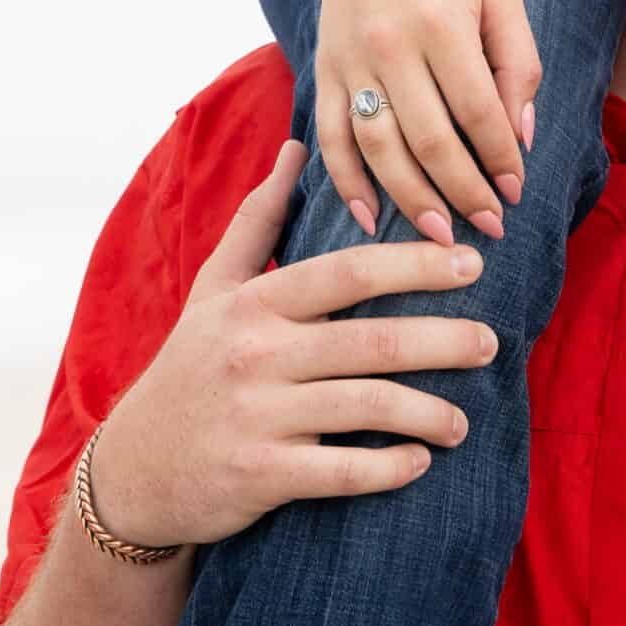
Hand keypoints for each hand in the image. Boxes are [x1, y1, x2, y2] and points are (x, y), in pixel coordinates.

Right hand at [87, 144, 499, 544]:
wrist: (132, 473)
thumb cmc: (187, 371)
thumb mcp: (212, 290)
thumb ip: (257, 221)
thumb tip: (293, 149)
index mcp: (255, 303)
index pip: (349, 272)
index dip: (416, 263)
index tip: (472, 263)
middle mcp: (257, 353)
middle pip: (374, 339)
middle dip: (445, 340)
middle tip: (492, 344)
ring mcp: (258, 416)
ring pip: (367, 405)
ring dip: (429, 413)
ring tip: (463, 421)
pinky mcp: (259, 475)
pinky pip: (341, 471)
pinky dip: (388, 468)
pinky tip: (419, 463)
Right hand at [308, 0, 542, 242]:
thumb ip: (518, 62)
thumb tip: (519, 136)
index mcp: (442, 24)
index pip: (477, 110)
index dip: (499, 158)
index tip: (516, 193)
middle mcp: (392, 46)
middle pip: (429, 139)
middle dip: (464, 192)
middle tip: (489, 228)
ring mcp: (350, 61)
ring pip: (379, 148)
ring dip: (411, 200)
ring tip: (441, 237)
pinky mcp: (321, 70)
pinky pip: (330, 138)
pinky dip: (346, 183)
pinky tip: (369, 219)